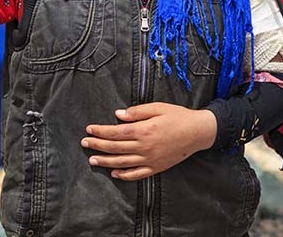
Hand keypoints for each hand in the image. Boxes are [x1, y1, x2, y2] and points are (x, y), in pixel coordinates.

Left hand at [80, 102, 216, 180]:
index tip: (89, 130)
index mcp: (144, 130)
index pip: (116, 133)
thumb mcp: (157, 107)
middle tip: (84, 143)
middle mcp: (145, 147)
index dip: (101, 132)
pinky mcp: (157, 167)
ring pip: (123, 162)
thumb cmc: (177, 116)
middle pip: (116, 148)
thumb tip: (118, 115)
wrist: (197, 132)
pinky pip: (137, 174)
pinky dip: (124, 175)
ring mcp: (150, 159)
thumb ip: (137, 112)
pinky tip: (114, 173)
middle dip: (98, 145)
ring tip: (92, 160)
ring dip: (106, 161)